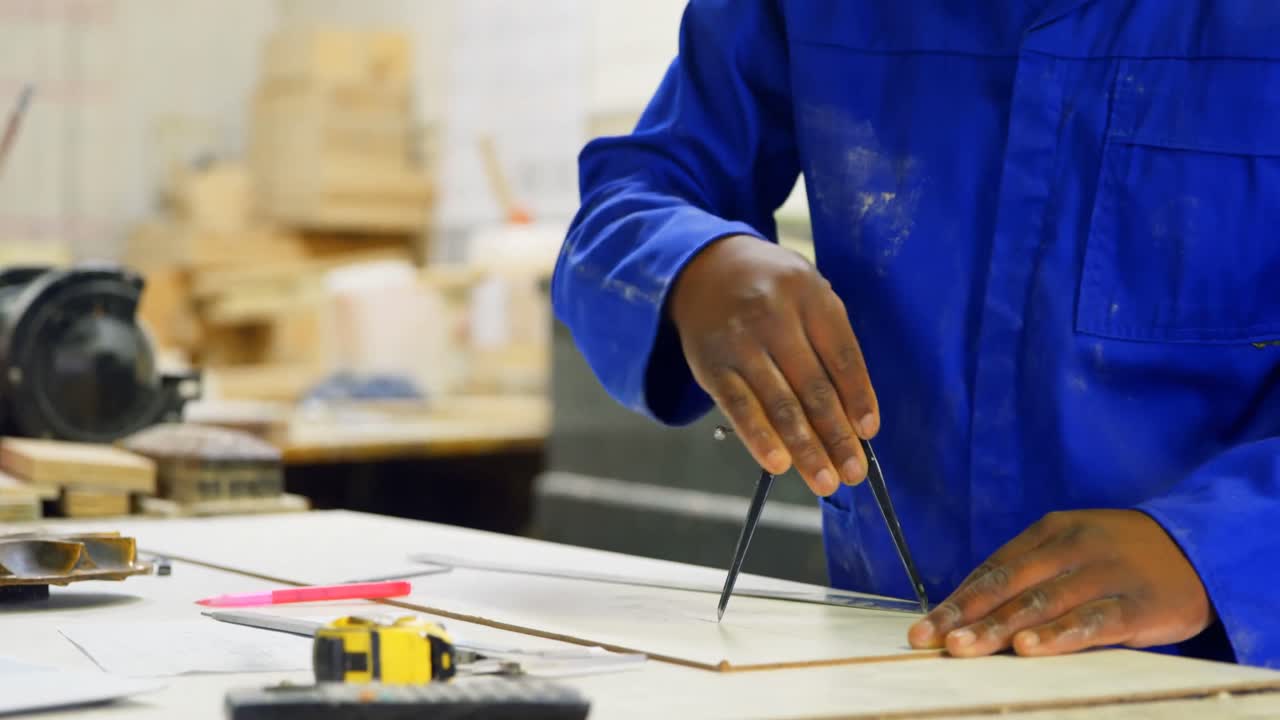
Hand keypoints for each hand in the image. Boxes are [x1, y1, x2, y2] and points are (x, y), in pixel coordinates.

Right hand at [669, 235, 877, 495]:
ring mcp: (740, 342)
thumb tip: (854, 413)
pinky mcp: (711, 364)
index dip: (858, 396)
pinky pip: (738, 407)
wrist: (703, 266)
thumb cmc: (771, 290)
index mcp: (809, 296)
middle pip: (813, 386)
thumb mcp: (807, 293)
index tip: (869, 433)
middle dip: (836, 436)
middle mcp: (775, 317)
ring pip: (778, 403)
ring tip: (825, 481)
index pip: (841, 355)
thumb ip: (829, 340)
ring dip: (805, 448)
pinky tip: (778, 464)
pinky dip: (759, 438)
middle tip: (854, 473)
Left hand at [908, 510, 1213, 656]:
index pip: (993, 570)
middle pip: (1009, 585)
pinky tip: (1029, 650)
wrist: (1199, 547)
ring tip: (965, 647)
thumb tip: (969, 610)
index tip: (924, 629)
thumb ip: (1029, 573)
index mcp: (1050, 531)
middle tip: (932, 639)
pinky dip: (1058, 635)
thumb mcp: (1072, 549)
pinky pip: (1093, 621)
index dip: (956, 601)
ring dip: (1000, 627)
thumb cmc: (1119, 556)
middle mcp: (1073, 547)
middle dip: (965, 615)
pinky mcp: (1138, 602)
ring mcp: (1106, 573)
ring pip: (1043, 603)